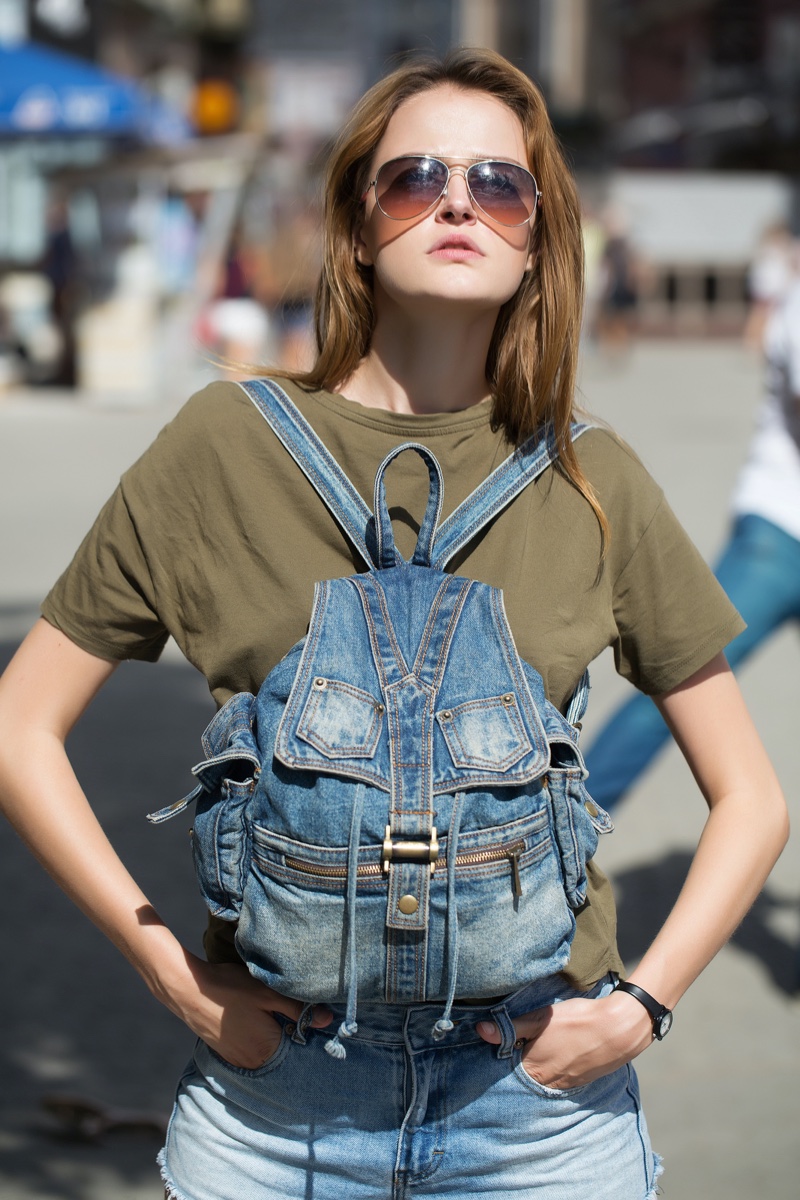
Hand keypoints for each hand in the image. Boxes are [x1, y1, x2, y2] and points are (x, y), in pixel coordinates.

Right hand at [160, 953, 332, 1069]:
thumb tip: (327, 1020)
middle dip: (286, 1029)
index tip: (300, 1010)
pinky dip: (254, 1033)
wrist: (189, 989)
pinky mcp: (225, 1052)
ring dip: (269, 1030)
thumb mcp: (269, 994)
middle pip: (282, 1047)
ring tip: (260, 1009)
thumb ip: (299, 1010)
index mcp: (267, 1051)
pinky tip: (248, 1015)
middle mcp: (252, 1062)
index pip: (298, 1045)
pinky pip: (249, 1046)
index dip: (303, 1026)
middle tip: (278, 1006)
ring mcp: (236, 1059)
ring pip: (265, 1046)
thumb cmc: (230, 989)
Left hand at [476, 990, 653, 1090]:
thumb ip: (511, 1028)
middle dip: (516, 1064)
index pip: (506, 1069)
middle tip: (512, 1048)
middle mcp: (547, 1082)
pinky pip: (558, 1078)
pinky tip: (556, 1054)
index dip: (500, 1057)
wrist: (619, 1029)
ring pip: (541, 1078)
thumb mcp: (540, 1019)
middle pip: (523, 1076)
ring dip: (536, 1067)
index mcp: (533, 1068)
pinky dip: (553, 1069)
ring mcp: (565, 1084)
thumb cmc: (577, 1021)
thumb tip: (481, 1030)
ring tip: (534, 1050)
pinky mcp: (580, 1080)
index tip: (492, 1049)